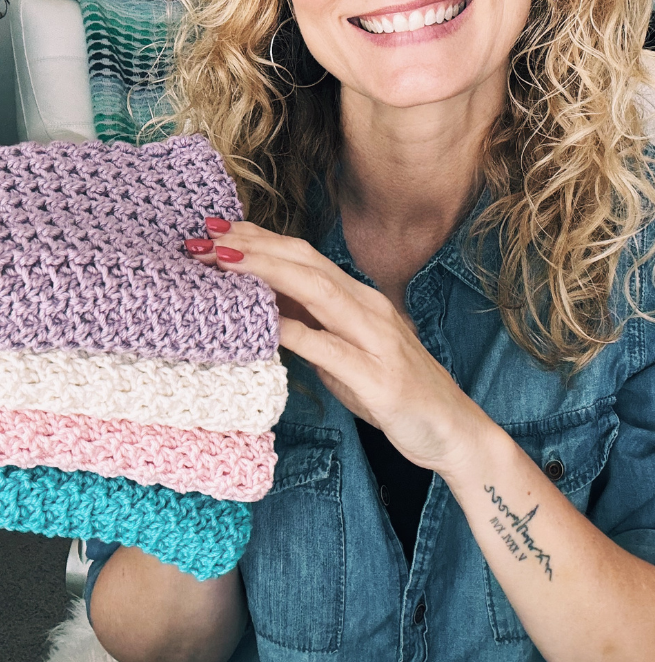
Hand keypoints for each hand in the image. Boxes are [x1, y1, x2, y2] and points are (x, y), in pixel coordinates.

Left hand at [186, 219, 494, 478]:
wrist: (454, 431)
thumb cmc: (394, 392)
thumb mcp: (345, 353)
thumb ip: (312, 328)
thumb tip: (265, 309)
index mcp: (359, 300)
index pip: (304, 257)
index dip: (261, 240)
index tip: (219, 230)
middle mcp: (369, 309)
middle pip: (306, 263)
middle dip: (255, 247)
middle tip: (207, 238)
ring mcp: (378, 341)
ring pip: (318, 292)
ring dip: (268, 273)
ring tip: (225, 263)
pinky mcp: (380, 379)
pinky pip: (331, 349)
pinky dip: (296, 333)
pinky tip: (265, 325)